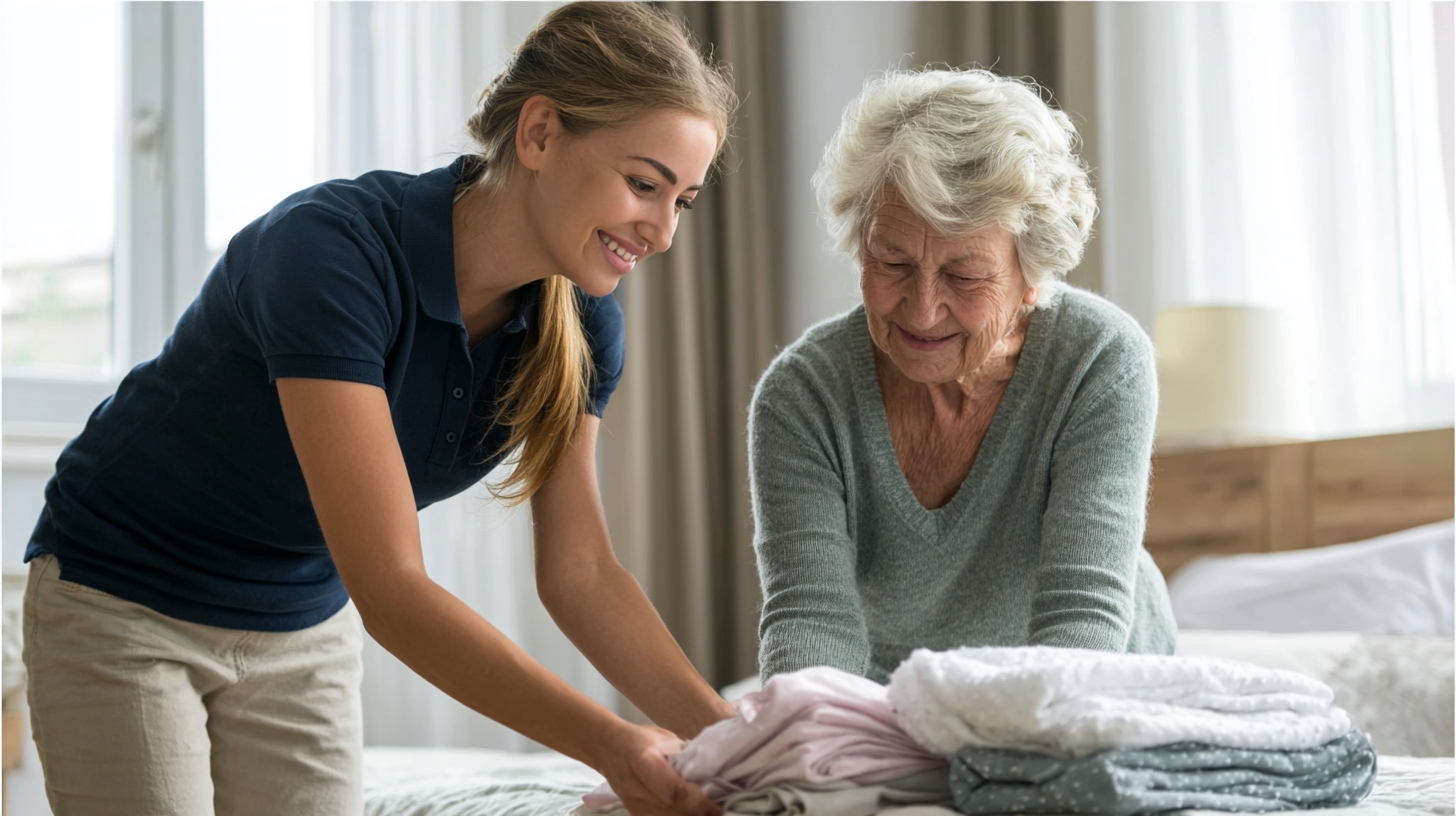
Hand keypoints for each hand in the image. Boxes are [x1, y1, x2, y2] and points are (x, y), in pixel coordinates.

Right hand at [597, 722, 720, 815]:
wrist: (610, 749)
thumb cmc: (642, 740)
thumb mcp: (666, 739)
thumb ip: (687, 757)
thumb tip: (716, 773)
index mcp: (645, 760)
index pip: (674, 791)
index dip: (698, 800)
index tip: (717, 803)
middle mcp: (636, 787)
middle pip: (675, 810)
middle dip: (700, 813)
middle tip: (719, 811)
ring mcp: (633, 804)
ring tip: (708, 814)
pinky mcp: (635, 814)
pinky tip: (692, 813)